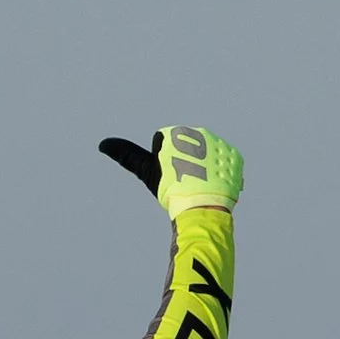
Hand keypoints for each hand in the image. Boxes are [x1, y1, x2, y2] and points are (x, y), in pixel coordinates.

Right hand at [98, 125, 242, 216]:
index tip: (169, 177)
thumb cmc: (171, 190)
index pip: (167, 147)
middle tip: (185, 183)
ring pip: (207, 157)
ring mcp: (220, 144)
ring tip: (200, 186)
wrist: (201, 206)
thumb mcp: (147, 171)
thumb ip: (126, 155)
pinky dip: (221, 176)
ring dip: (203, 170)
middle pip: (188, 151)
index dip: (165, 164)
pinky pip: (226, 165)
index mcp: (177, 132)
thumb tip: (103, 144)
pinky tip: (214, 187)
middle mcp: (200, 132)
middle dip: (185, 165)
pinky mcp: (236, 157)